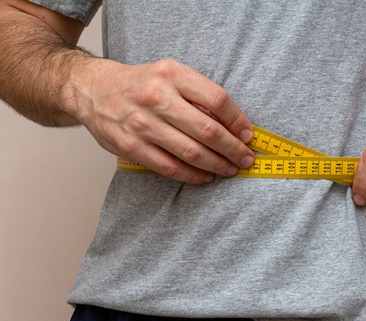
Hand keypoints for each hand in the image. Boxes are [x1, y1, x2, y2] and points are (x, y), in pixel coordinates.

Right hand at [69, 58, 254, 182]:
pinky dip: (193, 175)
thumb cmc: (139, 84)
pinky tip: (206, 176)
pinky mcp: (131, 146)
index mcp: (171, 75)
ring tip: (230, 169)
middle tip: (246, 159)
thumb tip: (234, 124)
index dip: (238, 121)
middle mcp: (157, 97)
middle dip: (233, 149)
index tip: (248, 135)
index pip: (217, 99)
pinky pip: (170, 167)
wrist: (91, 90)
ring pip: (192, 152)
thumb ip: (197, 94)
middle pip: (208, 130)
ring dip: (217, 165)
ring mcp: (142, 124)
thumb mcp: (169, 74)